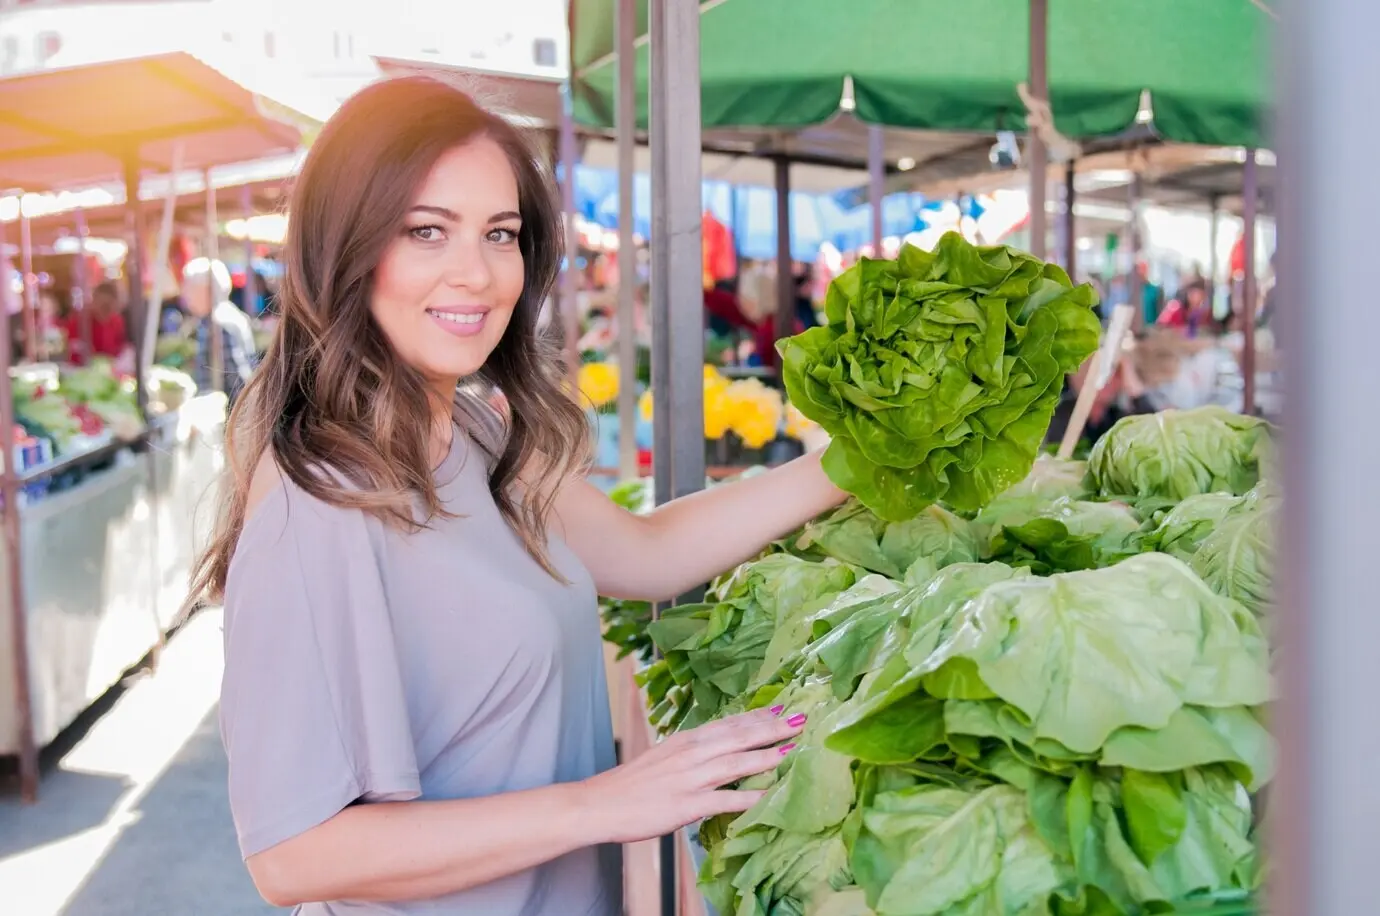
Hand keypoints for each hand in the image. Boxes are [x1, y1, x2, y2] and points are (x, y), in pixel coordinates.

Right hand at [577, 706, 805, 843]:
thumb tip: (720, 750)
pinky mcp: (686, 805)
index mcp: (687, 740)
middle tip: (801, 720)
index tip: (783, 708)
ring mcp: (690, 779)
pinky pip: (725, 801)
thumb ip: (693, 753)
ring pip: (736, 763)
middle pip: (739, 736)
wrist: (599, 803)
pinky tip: (770, 796)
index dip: (759, 716)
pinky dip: (750, 798)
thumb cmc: (632, 784)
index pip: (729, 723)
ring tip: (793, 749)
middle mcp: (691, 753)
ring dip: (768, 756)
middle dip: (772, 728)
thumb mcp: (665, 757)